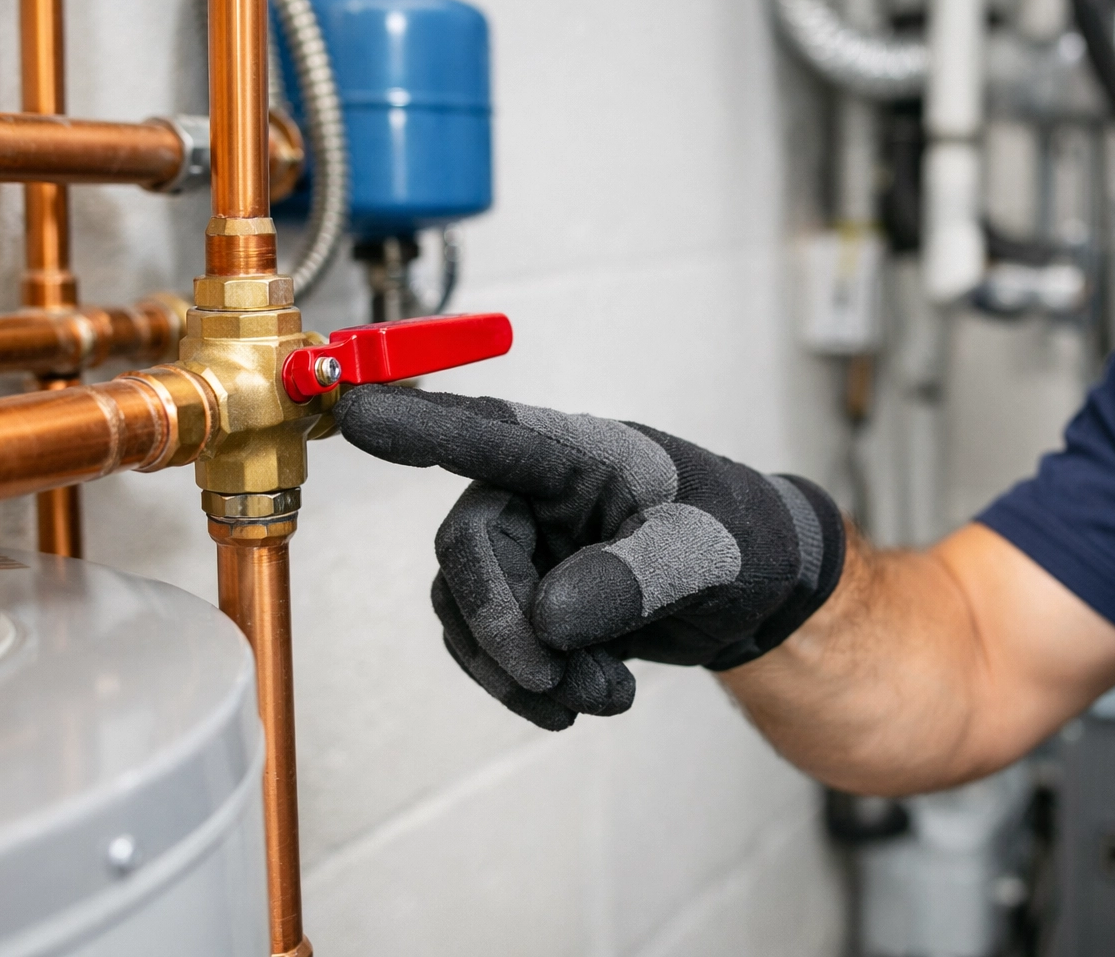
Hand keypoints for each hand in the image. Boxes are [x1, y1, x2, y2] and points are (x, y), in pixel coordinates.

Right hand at [336, 384, 846, 729]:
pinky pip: (489, 649)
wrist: (755, 590)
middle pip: (469, 550)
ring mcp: (524, 547)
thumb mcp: (705, 557)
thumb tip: (550, 620)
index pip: (489, 434)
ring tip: (606, 697)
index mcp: (578, 453)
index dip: (421, 426)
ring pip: (470, 612)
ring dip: (525, 672)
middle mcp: (535, 492)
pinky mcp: (524, 598)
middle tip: (558, 683)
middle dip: (504, 628)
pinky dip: (529, 688)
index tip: (358, 414)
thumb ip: (633, 581)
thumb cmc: (737, 540)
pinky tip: (592, 700)